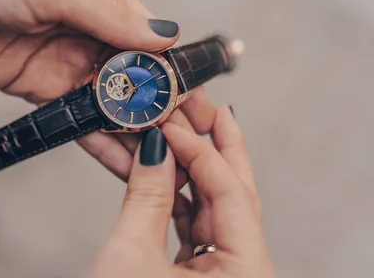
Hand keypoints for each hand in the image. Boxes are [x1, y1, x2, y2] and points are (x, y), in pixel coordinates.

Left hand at [0, 0, 209, 185]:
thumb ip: (111, 17)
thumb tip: (168, 39)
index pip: (152, 41)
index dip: (176, 76)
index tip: (198, 107)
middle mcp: (90, 30)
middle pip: (137, 77)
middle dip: (163, 109)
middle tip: (189, 145)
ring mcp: (65, 63)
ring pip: (112, 103)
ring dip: (136, 130)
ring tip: (164, 163)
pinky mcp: (40, 89)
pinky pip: (77, 119)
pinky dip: (100, 140)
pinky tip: (123, 161)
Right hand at [90, 106, 274, 277]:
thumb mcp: (131, 256)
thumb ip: (147, 198)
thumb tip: (155, 150)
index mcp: (242, 272)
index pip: (231, 195)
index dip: (200, 153)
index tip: (171, 124)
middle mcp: (240, 272)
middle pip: (233, 198)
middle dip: (221, 151)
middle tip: (216, 112)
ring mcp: (219, 276)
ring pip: (211, 211)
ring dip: (191, 173)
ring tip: (183, 136)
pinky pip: (193, 228)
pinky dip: (176, 199)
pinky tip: (167, 172)